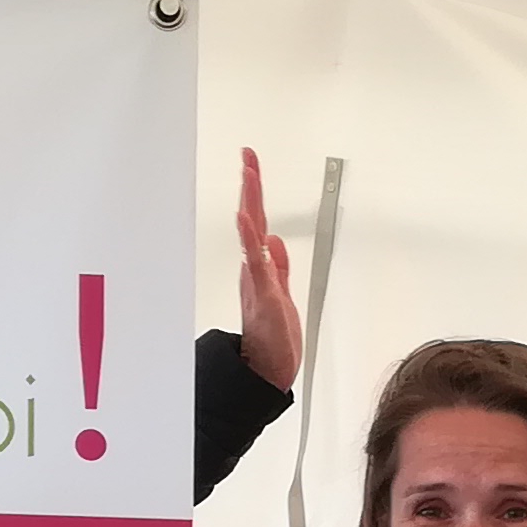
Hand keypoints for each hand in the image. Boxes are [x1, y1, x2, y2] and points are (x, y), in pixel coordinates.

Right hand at [234, 147, 299, 394]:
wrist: (268, 371)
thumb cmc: (274, 338)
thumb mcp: (281, 294)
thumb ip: (279, 266)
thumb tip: (274, 239)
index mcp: (261, 267)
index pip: (258, 220)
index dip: (255, 192)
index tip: (250, 162)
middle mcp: (256, 269)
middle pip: (253, 218)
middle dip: (251, 185)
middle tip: (247, 154)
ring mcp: (258, 280)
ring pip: (253, 233)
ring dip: (250, 202)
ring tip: (247, 173)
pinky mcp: (264, 296)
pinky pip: (256, 262)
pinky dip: (250, 240)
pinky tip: (245, 220)